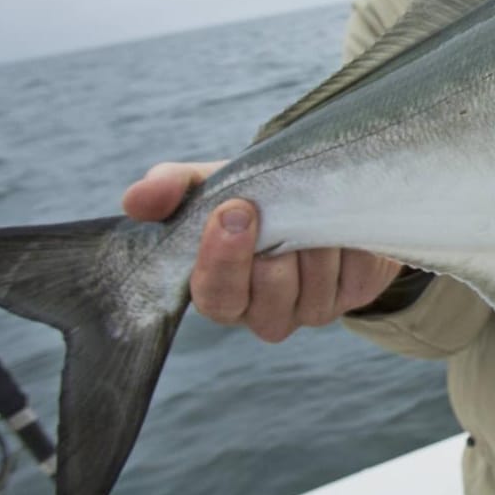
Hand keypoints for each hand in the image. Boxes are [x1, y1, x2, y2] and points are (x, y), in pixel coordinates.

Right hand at [121, 161, 404, 341]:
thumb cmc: (251, 193)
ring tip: (312, 209)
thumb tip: (135, 199)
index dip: (224, 260)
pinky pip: (358, 275)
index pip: (215, 296)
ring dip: (315, 240)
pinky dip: (351, 242)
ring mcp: (312, 308)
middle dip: (275, 249)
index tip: (235, 211)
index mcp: (220, 291)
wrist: (316, 186)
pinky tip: (343, 223)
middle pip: (271, 294)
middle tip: (275, 207)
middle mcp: (265, 311)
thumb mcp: (208, 184)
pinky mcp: (354, 294)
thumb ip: (170, 189)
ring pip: (317, 286)